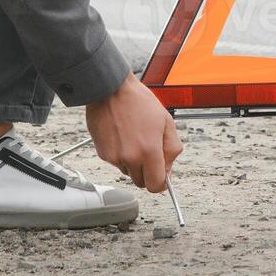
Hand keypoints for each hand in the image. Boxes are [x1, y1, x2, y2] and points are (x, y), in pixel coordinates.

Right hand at [85, 72, 182, 192]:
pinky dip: (121, 154)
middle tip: (149, 151)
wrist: (110, 89)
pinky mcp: (103, 153)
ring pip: (128, 172)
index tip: (162, 175)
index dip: (161, 182)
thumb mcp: (166, 121)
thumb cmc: (138, 101)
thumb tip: (169, 169)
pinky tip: (123, 136)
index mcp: (149, 150)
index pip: (155, 185)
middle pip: (141, 181)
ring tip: (134, 138)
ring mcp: (115, 157)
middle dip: (147, 171)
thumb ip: (172, 149)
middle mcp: (130, 158)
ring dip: (133, 162)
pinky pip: (116, 162)